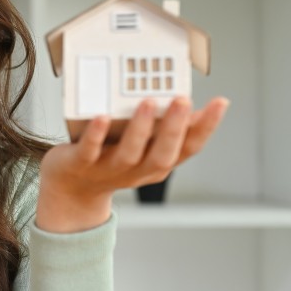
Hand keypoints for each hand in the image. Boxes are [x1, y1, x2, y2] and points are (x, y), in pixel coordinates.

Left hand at [36, 96, 229, 232]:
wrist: (70, 189)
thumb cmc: (111, 161)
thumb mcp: (144, 149)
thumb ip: (167, 133)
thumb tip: (198, 109)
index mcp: (156, 164)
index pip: (189, 148)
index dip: (206, 128)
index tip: (221, 102)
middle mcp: (137, 170)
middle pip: (162, 155)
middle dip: (174, 128)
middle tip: (183, 100)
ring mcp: (108, 169)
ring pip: (129, 154)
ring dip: (140, 129)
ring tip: (147, 102)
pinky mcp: (81, 164)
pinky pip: (90, 150)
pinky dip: (96, 135)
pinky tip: (102, 118)